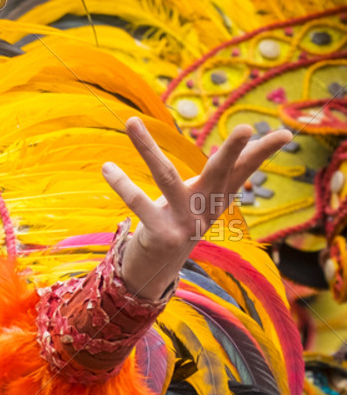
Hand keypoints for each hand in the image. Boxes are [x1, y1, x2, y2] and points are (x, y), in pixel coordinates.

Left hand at [101, 118, 291, 300]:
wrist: (155, 272)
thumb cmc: (177, 224)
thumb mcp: (201, 199)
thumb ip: (220, 174)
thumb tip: (248, 137)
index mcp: (216, 198)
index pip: (243, 171)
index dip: (263, 153)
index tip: (287, 135)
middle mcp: (205, 210)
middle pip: (220, 174)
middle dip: (232, 151)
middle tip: (246, 127)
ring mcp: (184, 223)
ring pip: (165, 177)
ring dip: (147, 147)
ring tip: (131, 121)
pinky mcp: (161, 235)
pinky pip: (138, 203)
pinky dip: (121, 183)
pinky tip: (107, 167)